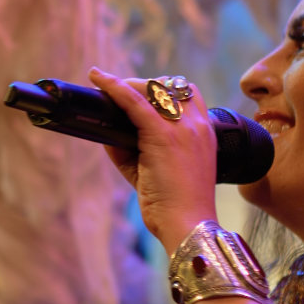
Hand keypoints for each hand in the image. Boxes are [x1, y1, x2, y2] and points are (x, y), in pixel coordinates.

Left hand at [88, 67, 217, 253]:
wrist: (188, 225)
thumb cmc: (174, 205)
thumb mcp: (156, 171)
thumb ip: (133, 150)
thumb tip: (106, 133)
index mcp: (204, 133)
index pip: (188, 94)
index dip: (163, 89)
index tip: (141, 94)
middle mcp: (197, 125)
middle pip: (170, 85)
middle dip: (144, 84)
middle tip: (120, 94)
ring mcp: (182, 129)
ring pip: (153, 88)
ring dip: (129, 85)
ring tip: (108, 88)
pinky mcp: (162, 136)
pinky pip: (134, 101)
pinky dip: (114, 87)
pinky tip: (99, 78)